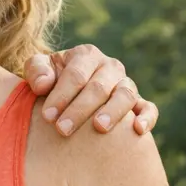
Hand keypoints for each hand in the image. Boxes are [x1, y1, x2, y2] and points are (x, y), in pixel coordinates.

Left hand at [22, 44, 157, 136]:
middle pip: (98, 87)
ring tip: (99, 128)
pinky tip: (138, 130)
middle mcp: (109, 67)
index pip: (75, 74)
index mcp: (86, 55)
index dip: (61, 95)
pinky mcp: (139, 102)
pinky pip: (148, 107)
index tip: (47, 116)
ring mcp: (126, 84)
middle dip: (79, 109)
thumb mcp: (39, 70)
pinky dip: (147, 117)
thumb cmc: (51, 82)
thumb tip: (43, 85)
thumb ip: (36, 71)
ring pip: (125, 95)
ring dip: (113, 111)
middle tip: (62, 130)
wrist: (68, 95)